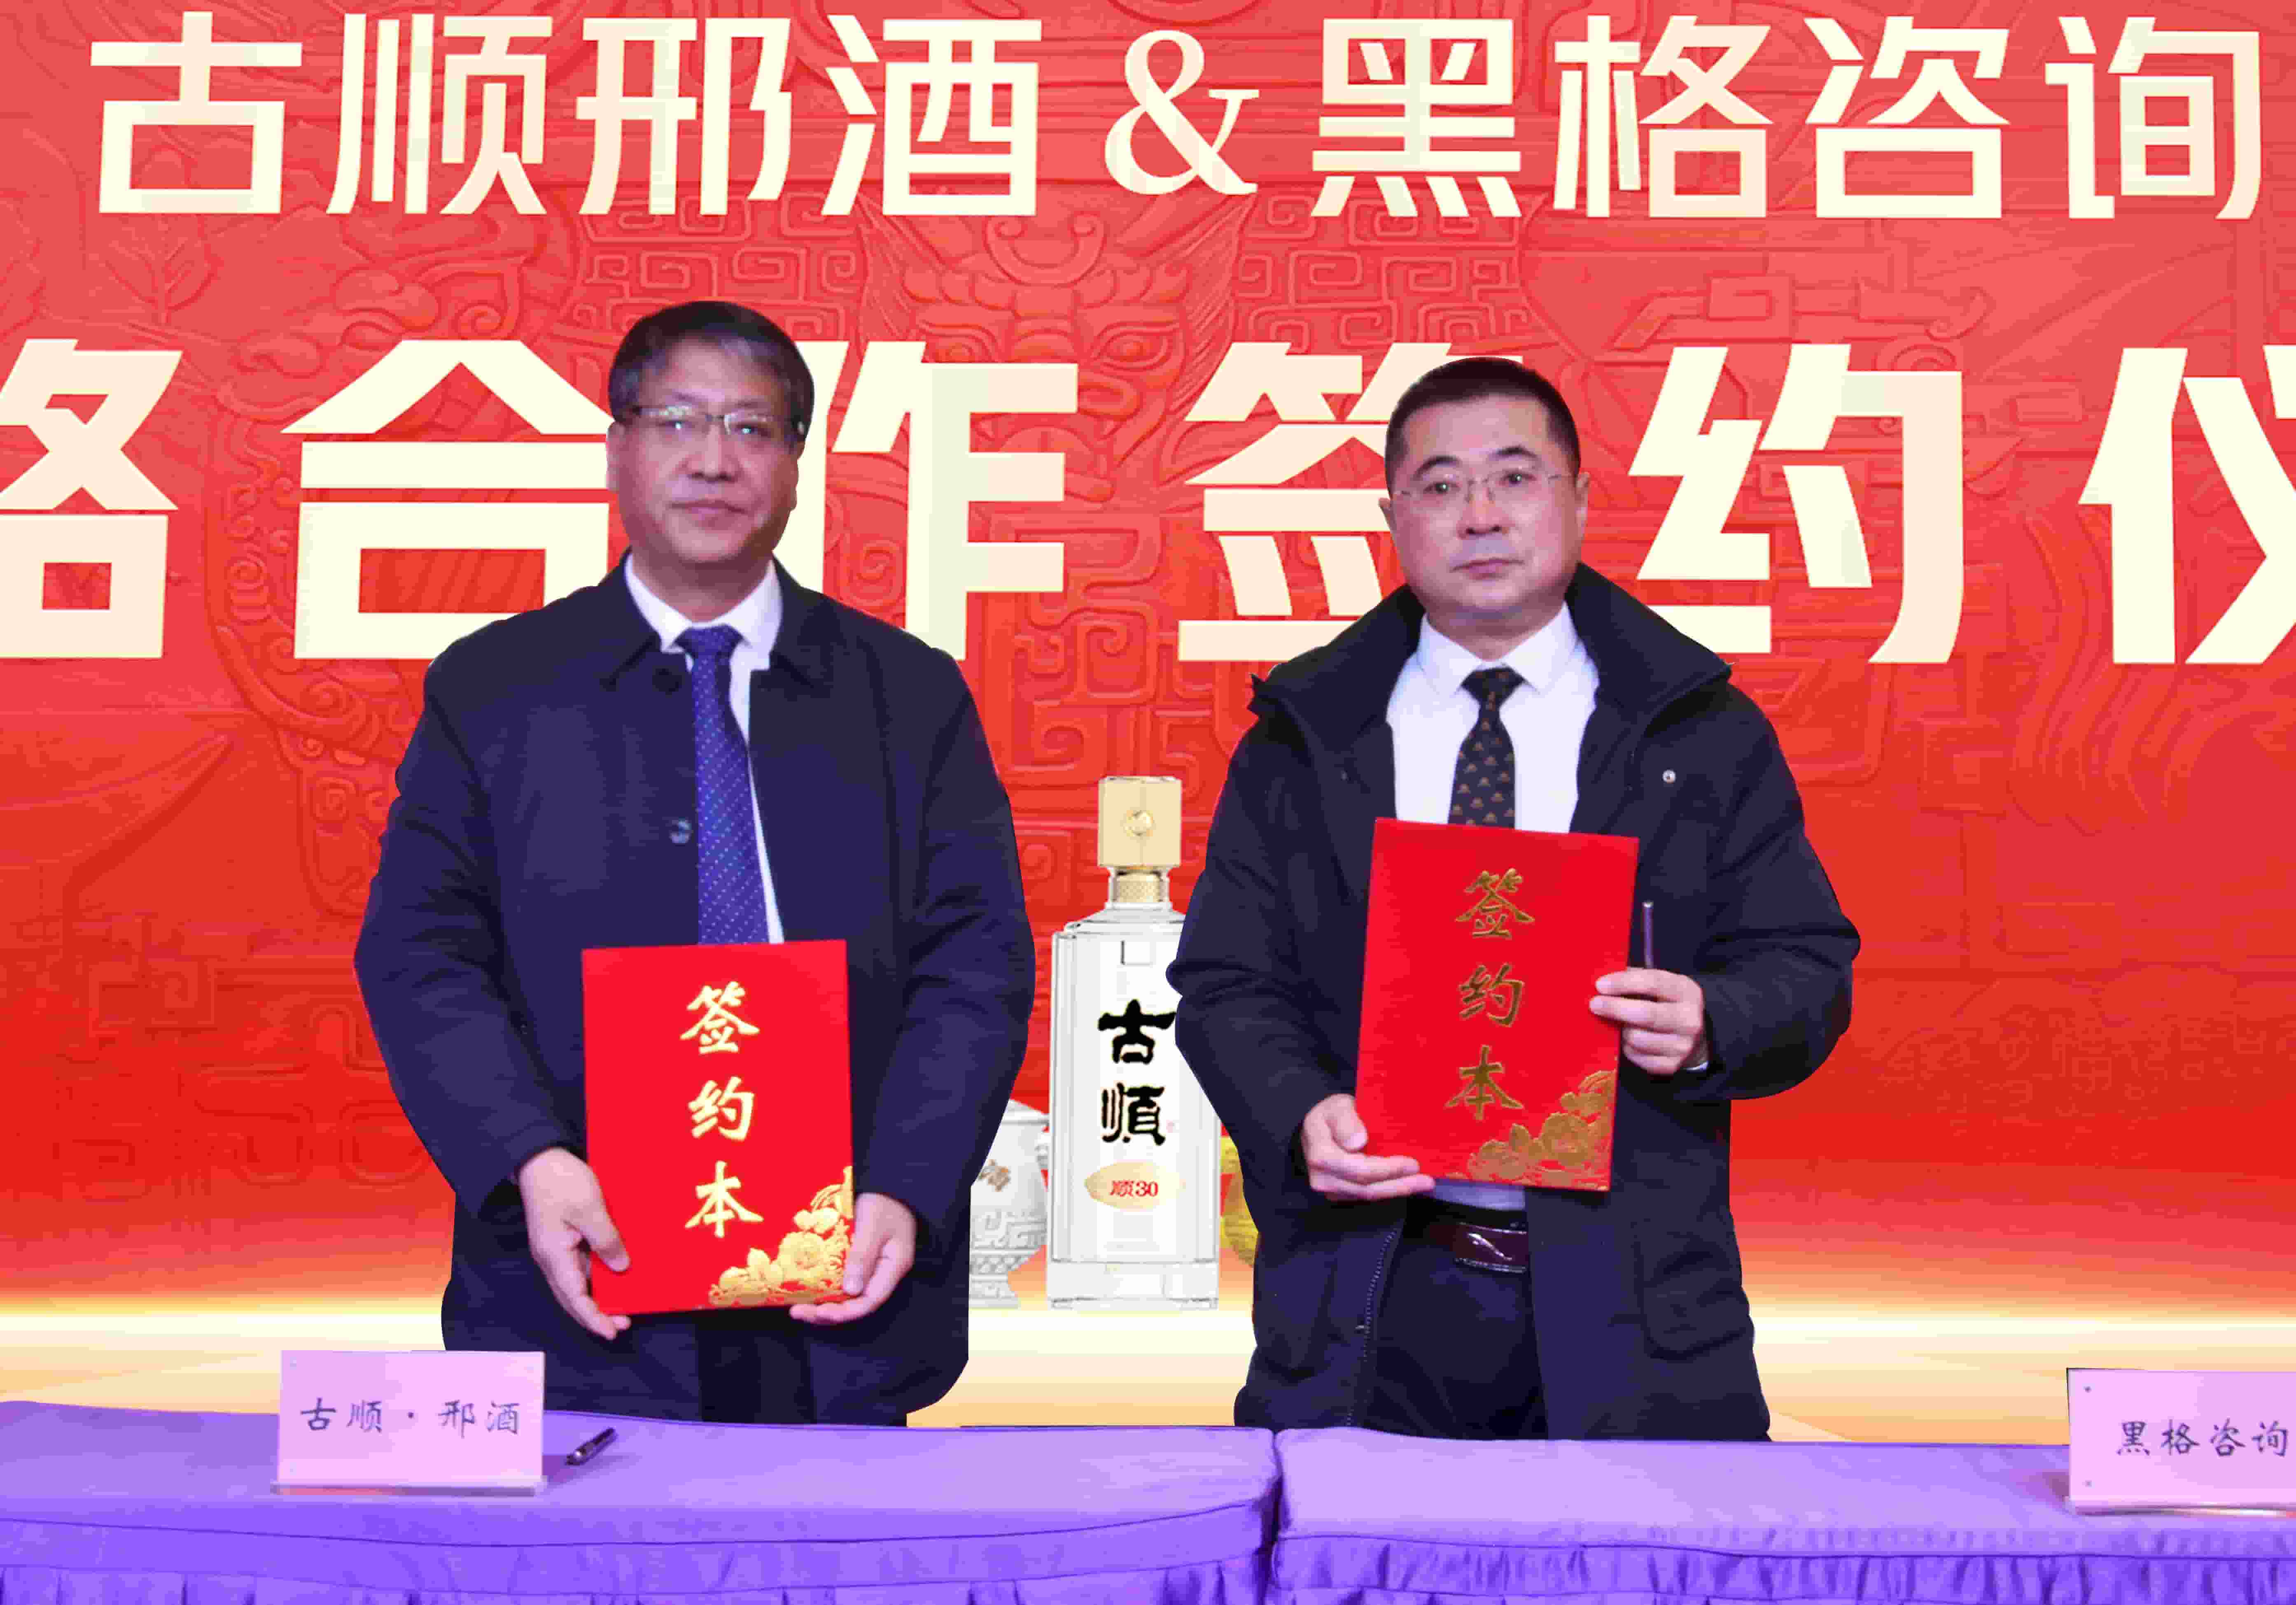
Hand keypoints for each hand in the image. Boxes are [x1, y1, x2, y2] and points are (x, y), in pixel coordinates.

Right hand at [516, 1146, 631, 1341]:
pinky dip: (597, 1276)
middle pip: (573, 1296)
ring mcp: (557, 1249)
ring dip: (599, 1296)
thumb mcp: (589, 1209)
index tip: (613, 1332)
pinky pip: (581, 1265)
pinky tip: (615, 1276)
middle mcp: (552, 1258)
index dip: (593, 1317)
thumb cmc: (561, 1182)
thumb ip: (605, 1240)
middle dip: (597, 1314)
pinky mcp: (564, 1239)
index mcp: (553, 1255)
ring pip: (578, 1283)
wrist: (539, 1159)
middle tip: (624, 1324)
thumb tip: (621, 1268)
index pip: (574, 1297)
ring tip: (625, 1305)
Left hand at [791, 1191, 915, 1325]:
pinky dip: (824, 1289)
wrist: (885, 1185)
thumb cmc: (883, 1202)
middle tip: (798, 1312)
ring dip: (823, 1305)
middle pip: (856, 1304)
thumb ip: (863, 1256)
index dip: (846, 1312)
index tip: (820, 1313)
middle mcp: (881, 1273)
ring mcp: (869, 1268)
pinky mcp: (857, 1261)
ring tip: (797, 1308)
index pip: (870, 1301)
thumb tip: (850, 1291)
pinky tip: (805, 1290)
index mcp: (893, 1267)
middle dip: (828, 1313)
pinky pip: (841, 1282)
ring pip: (846, 1297)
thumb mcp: (873, 1226)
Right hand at [1298, 1092, 1435, 1202]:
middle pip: (1367, 1187)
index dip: (1388, 1169)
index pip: (1359, 1169)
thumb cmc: (1330, 1114)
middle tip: (1427, 1180)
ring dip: (1398, 1190)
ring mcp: (1330, 1190)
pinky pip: (1367, 1195)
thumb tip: (1358, 1142)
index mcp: (1321, 1155)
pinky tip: (1407, 1184)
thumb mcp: (1338, 1107)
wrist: (1316, 1128)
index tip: (1412, 1163)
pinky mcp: (1340, 1194)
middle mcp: (1322, 1178)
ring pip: (1369, 1195)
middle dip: (1399, 1184)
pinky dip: (1389, 1190)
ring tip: (1423, 1183)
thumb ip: (1346, 1121)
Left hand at [1589, 968, 1708, 1075]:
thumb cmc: (1667, 1006)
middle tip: (1594, 1004)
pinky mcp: (1670, 1066)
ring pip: (1636, 1038)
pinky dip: (1626, 1047)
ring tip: (1618, 1023)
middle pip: (1646, 1014)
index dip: (1624, 983)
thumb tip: (1603, 981)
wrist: (1693, 1040)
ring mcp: (1682, 1046)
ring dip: (1620, 1029)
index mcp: (1686, 992)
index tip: (1601, 985)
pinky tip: (1628, 1039)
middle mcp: (1689, 1020)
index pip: (1653, 983)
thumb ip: (1636, 979)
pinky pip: (1635, 1056)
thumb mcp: (1661, 986)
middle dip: (1615, 1008)